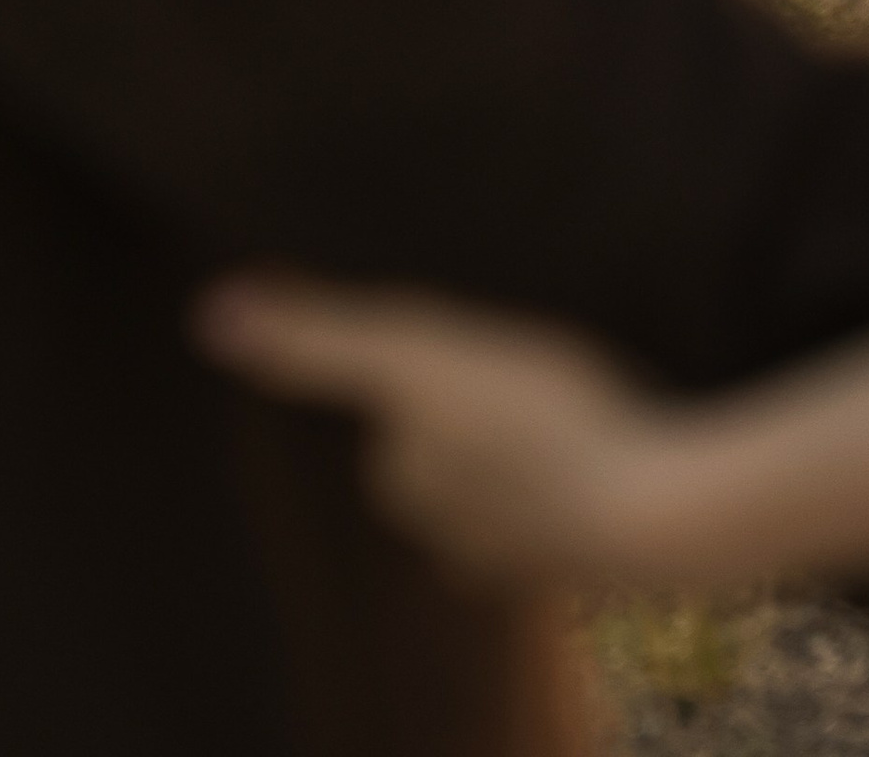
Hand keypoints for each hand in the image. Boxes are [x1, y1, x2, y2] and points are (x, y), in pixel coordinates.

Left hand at [193, 271, 697, 586]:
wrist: (660, 503)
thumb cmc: (531, 420)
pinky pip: (577, 495)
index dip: (423, 368)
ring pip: (510, 480)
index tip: (456, 334)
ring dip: (528, 438)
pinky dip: (586, 464)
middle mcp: (460, 542)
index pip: (394, 423)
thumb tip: (208, 316)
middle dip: (469, 413)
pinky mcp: (606, 547)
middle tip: (512, 351)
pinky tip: (615, 427)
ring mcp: (535, 552)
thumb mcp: (414, 354)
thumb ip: (316, 339)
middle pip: (448, 456)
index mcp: (412, 489)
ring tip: (563, 383)